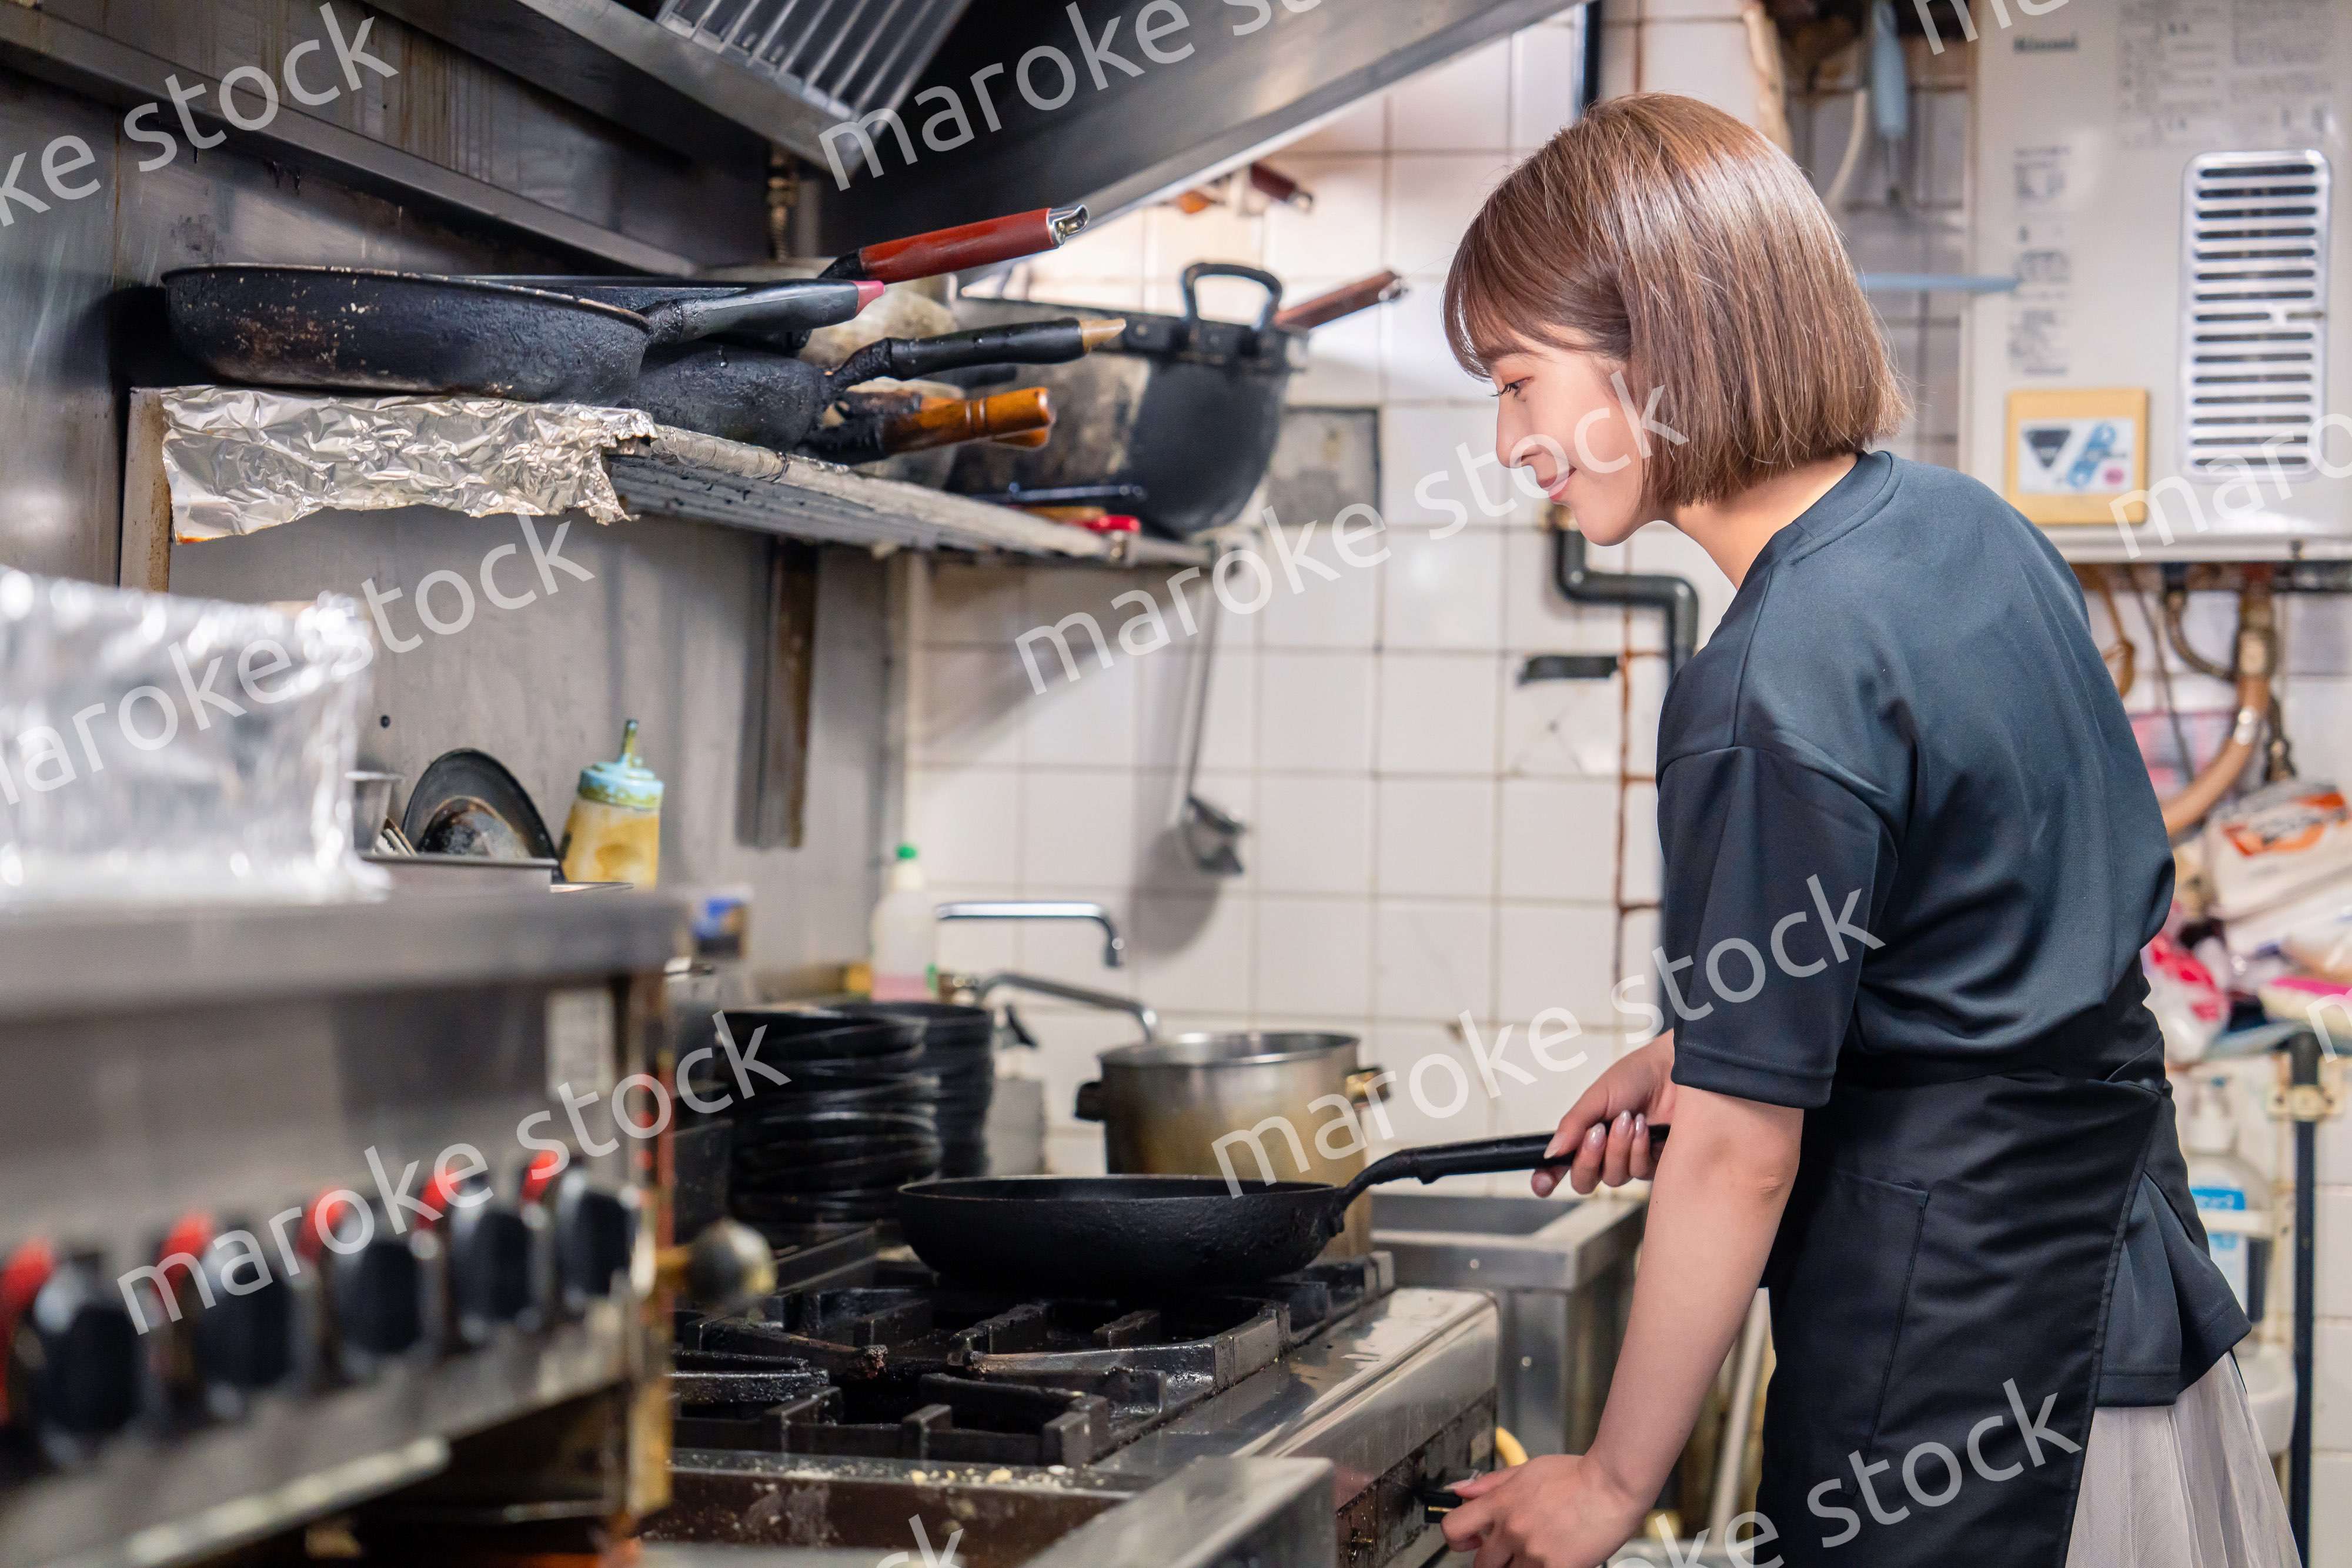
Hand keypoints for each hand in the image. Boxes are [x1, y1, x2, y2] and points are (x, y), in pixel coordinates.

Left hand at [1439, 1453, 1647, 1567]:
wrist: (1611, 1486)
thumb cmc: (1576, 1475)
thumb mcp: (1527, 1469)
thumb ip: (1491, 1483)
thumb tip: (1461, 1491)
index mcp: (1500, 1503)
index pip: (1454, 1528)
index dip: (1456, 1539)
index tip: (1467, 1541)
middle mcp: (1511, 1530)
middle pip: (1481, 1563)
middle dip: (1491, 1560)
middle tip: (1508, 1552)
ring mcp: (1532, 1552)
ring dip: (1517, 1567)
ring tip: (1536, 1552)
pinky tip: (1553, 1558)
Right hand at [1536, 1033, 1674, 1196]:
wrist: (1673, 1071)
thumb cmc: (1634, 1077)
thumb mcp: (1597, 1097)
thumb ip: (1573, 1124)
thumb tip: (1551, 1152)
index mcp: (1584, 1136)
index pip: (1560, 1166)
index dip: (1547, 1179)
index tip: (1542, 1184)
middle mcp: (1604, 1153)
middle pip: (1584, 1181)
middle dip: (1588, 1159)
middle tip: (1598, 1132)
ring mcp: (1629, 1161)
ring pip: (1613, 1178)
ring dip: (1619, 1148)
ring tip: (1629, 1119)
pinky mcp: (1656, 1165)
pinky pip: (1640, 1173)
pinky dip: (1639, 1149)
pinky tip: (1645, 1127)